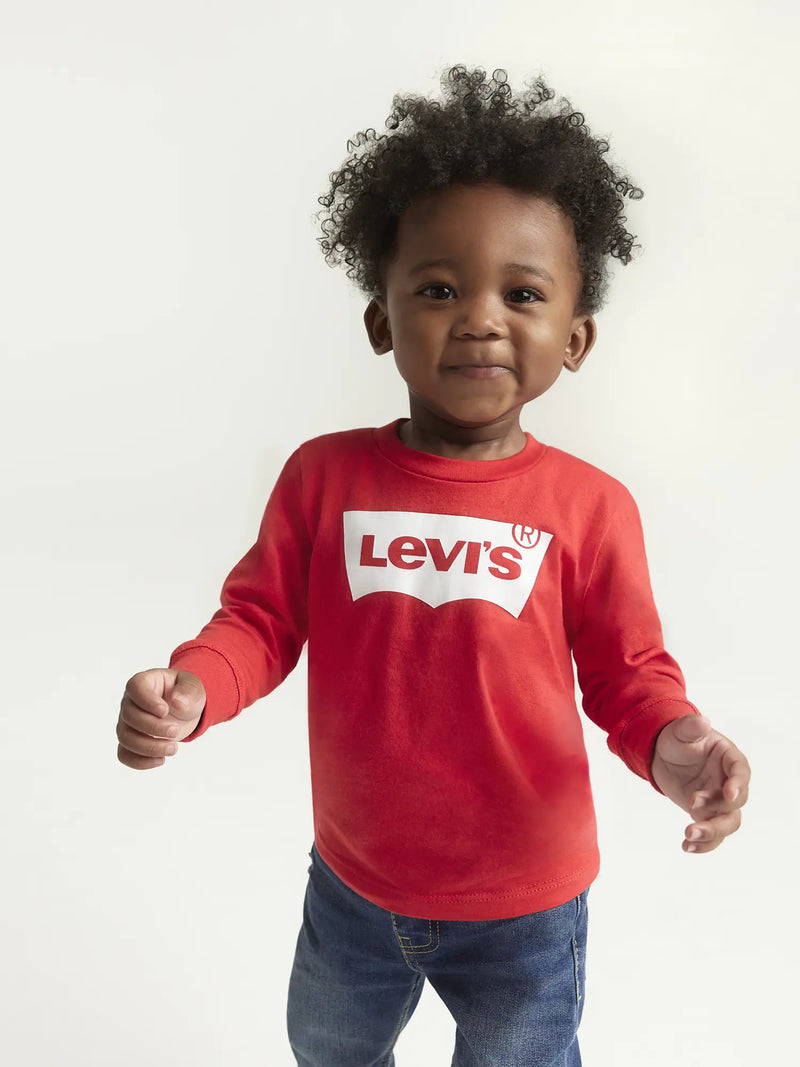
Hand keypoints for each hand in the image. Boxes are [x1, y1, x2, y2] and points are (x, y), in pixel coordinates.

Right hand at [117, 668, 205, 769]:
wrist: (185, 710)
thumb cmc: (185, 693)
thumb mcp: (193, 686)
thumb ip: (188, 690)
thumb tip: (178, 702)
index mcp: (144, 682)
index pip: (134, 687)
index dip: (147, 700)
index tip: (165, 711)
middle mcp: (130, 702)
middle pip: (129, 716)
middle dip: (153, 727)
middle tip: (175, 731)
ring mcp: (127, 723)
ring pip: (125, 737)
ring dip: (148, 747)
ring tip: (173, 748)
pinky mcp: (130, 741)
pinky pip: (124, 754)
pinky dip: (139, 761)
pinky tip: (161, 760)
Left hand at [651, 714, 749, 853]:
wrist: (662, 755)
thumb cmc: (677, 739)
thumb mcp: (680, 730)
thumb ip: (691, 726)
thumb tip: (703, 721)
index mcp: (729, 758)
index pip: (741, 772)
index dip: (738, 784)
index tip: (728, 793)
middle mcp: (728, 782)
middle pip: (736, 803)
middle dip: (718, 808)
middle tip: (692, 805)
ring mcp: (718, 801)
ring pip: (726, 823)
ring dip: (711, 832)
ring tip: (688, 835)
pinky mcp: (706, 814)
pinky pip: (711, 834)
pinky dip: (702, 844)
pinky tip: (687, 847)